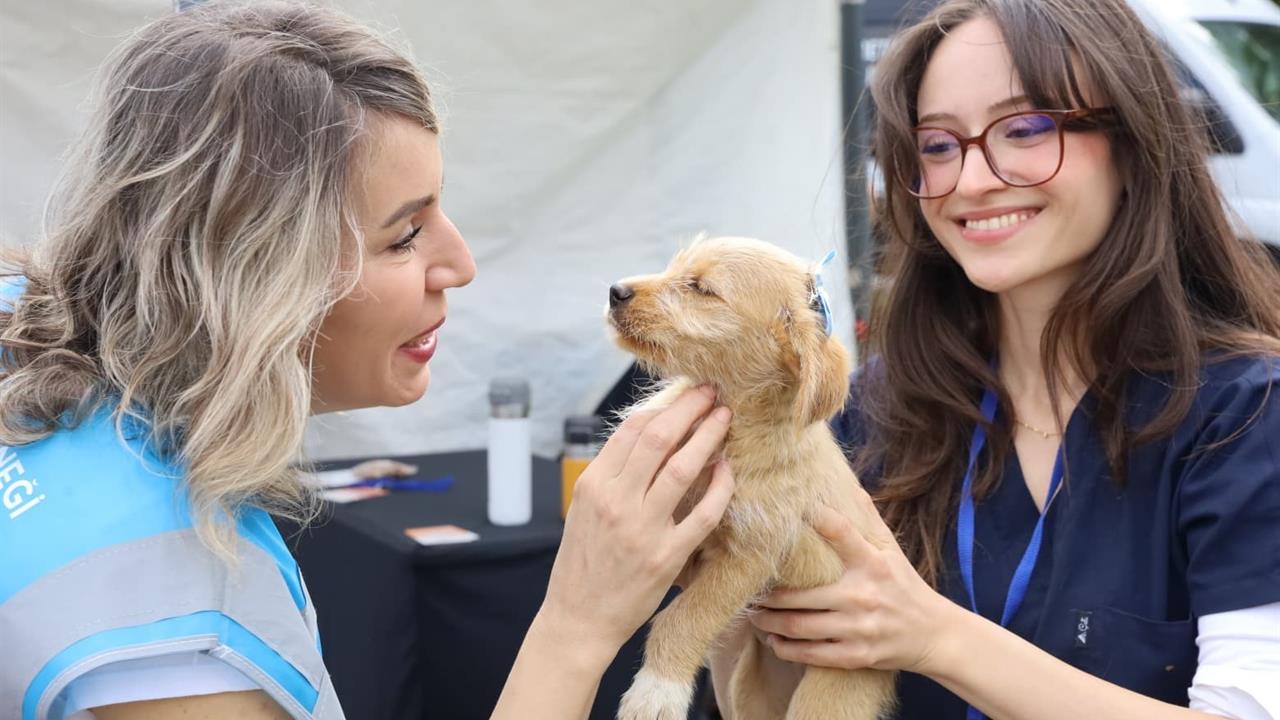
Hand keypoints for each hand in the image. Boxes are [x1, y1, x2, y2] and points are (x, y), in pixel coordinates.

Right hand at [538, 385, 735, 658]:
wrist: (578, 620)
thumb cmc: (583, 563)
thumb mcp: (584, 510)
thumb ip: (612, 474)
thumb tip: (649, 434)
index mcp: (592, 485)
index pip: (632, 429)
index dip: (664, 405)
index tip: (686, 393)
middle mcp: (615, 501)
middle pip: (659, 437)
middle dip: (690, 407)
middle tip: (712, 392)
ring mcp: (642, 530)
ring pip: (683, 467)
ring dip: (709, 436)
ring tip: (725, 418)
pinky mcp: (666, 557)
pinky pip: (703, 513)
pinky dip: (720, 486)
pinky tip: (728, 470)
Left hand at [748, 487, 960, 674]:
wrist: (934, 634)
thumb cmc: (905, 585)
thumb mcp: (891, 549)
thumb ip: (867, 519)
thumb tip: (847, 485)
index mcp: (872, 563)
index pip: (840, 532)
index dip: (814, 518)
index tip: (784, 512)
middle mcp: (863, 595)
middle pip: (801, 593)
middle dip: (767, 593)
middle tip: (749, 587)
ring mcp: (858, 628)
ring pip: (798, 625)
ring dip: (768, 621)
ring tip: (753, 613)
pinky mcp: (855, 656)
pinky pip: (809, 654)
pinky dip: (784, 647)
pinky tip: (772, 640)